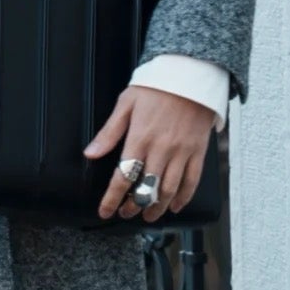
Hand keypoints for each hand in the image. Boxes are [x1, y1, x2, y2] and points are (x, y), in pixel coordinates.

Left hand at [83, 85, 214, 221]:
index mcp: (140, 138)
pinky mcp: (198, 151)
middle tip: (126, 213)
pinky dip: (183, 197)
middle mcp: (161, 149)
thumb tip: (91, 153)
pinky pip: (192, 181)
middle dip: (134, 206)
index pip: (123, 176)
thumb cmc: (157, 86)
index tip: (105, 211)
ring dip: (157, 207)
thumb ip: (109, 132)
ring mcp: (181, 152)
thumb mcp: (126, 104)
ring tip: (148, 215)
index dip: (112, 198)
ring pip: (168, 190)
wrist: (191, 74)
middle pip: (146, 188)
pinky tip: (175, 205)